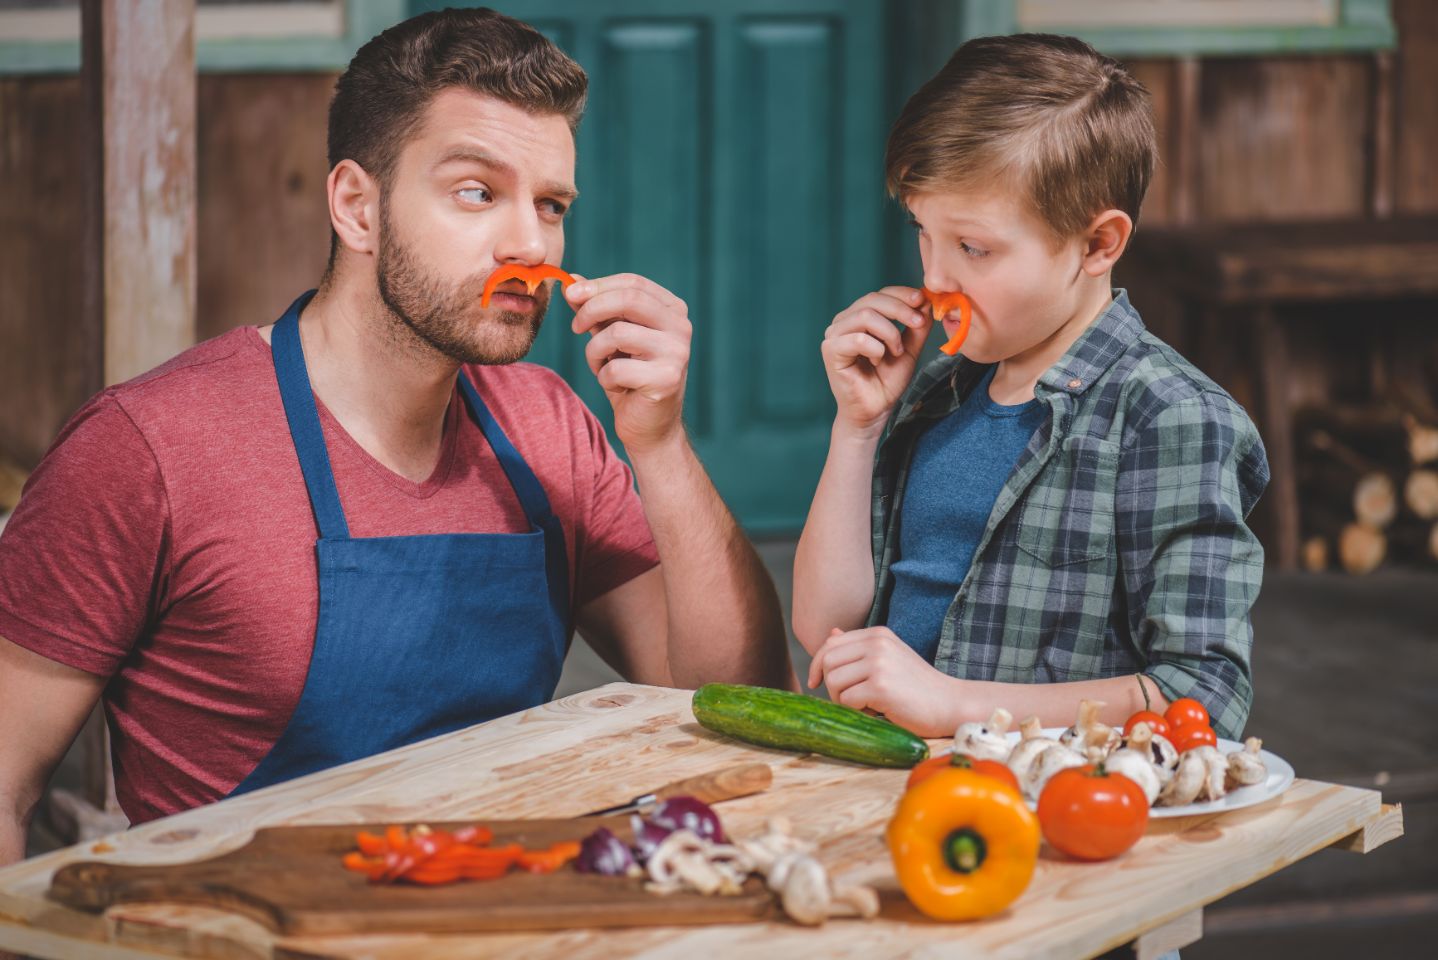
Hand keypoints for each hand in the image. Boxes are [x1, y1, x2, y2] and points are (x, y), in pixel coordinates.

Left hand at [566, 273, 691, 452]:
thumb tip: (570, 282)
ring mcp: (677, 353)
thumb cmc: (629, 377)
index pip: (633, 283)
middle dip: (591, 309)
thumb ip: (595, 309)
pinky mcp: (666, 379)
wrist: (649, 426)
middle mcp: (681, 327)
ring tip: (599, 365)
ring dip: (595, 351)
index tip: (570, 294)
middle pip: (628, 299)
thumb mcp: (610, 337)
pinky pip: (616, 368)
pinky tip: (616, 385)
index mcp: (672, 310)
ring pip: (617, 333)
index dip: (598, 285)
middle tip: (576, 327)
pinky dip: (604, 377)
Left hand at [806, 626, 955, 735]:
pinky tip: (876, 712)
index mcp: (878, 634)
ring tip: (865, 706)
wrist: (950, 704)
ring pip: (834, 681)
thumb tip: (832, 633)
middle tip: (849, 700)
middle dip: (830, 685)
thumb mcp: (889, 658)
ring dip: (843, 700)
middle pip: (827, 662)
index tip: (816, 682)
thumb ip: (860, 648)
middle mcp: (877, 643)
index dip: (817, 664)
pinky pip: (847, 700)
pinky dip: (856, 711)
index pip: (830, 643)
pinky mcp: (881, 686)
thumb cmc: (918, 687)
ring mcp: (879, 663)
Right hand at [821, 287, 933, 435]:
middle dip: (900, 309)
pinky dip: (875, 349)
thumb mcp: (909, 348)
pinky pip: (858, 338)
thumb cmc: (887, 381)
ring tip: (895, 352)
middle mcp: (844, 322)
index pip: (880, 294)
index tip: (923, 300)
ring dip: (889, 333)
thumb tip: (927, 300)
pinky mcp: (831, 350)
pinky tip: (877, 361)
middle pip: (872, 300)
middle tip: (919, 323)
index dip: (902, 294)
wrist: (875, 410)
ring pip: (865, 316)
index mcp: (859, 317)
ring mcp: (834, 335)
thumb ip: (916, 327)